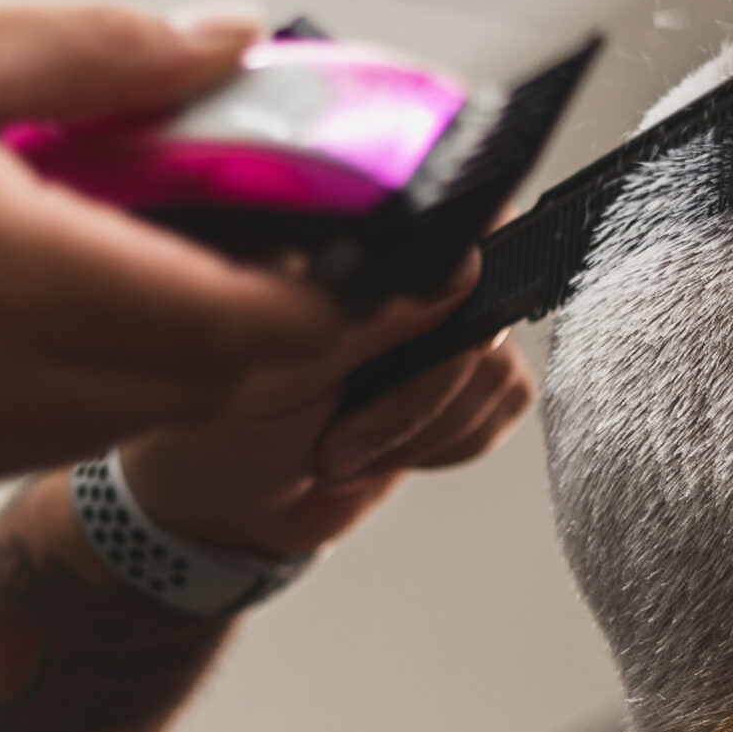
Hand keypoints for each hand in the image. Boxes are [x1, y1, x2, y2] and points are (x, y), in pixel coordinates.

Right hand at [0, 4, 342, 488]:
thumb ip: (109, 53)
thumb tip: (241, 41)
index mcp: (21, 271)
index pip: (242, 324)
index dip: (329, 301)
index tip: (374, 258)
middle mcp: (4, 382)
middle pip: (211, 387)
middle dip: (271, 329)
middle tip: (293, 253)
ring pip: (137, 418)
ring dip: (183, 357)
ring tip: (170, 264)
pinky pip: (53, 437)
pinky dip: (96, 383)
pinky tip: (60, 306)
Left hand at [117, 257, 535, 557]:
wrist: (234, 508)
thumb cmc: (229, 429)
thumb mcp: (288, 370)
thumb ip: (373, 317)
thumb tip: (460, 269)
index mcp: (350, 246)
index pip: (445, 224)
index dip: (441, 288)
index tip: (396, 354)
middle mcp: (402, 273)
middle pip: (481, 306)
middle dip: (416, 395)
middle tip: (340, 440)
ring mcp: (436, 325)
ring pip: (495, 366)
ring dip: (423, 430)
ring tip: (345, 453)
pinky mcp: (460, 381)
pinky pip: (502, 403)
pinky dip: (449, 443)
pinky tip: (386, 454)